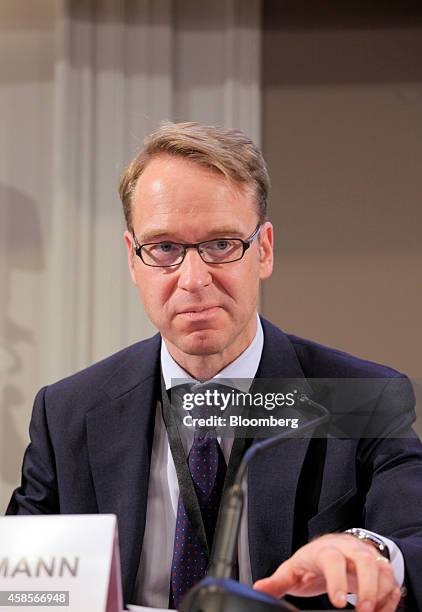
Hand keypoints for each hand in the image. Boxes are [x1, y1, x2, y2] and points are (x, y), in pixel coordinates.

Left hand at [253, 533, 400, 610]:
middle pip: (363, 560)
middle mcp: (347, 549)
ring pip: (381, 567)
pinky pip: (391, 577)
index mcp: (324, 550)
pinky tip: (381, 609)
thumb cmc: (312, 560)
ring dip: (381, 592)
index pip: (332, 558)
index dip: (337, 579)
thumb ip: (277, 581)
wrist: (332, 545)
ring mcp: (365, 555)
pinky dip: (390, 595)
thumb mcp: (293, 569)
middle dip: (367, 587)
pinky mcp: (378, 564)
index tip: (338, 603)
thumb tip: (258, 588)